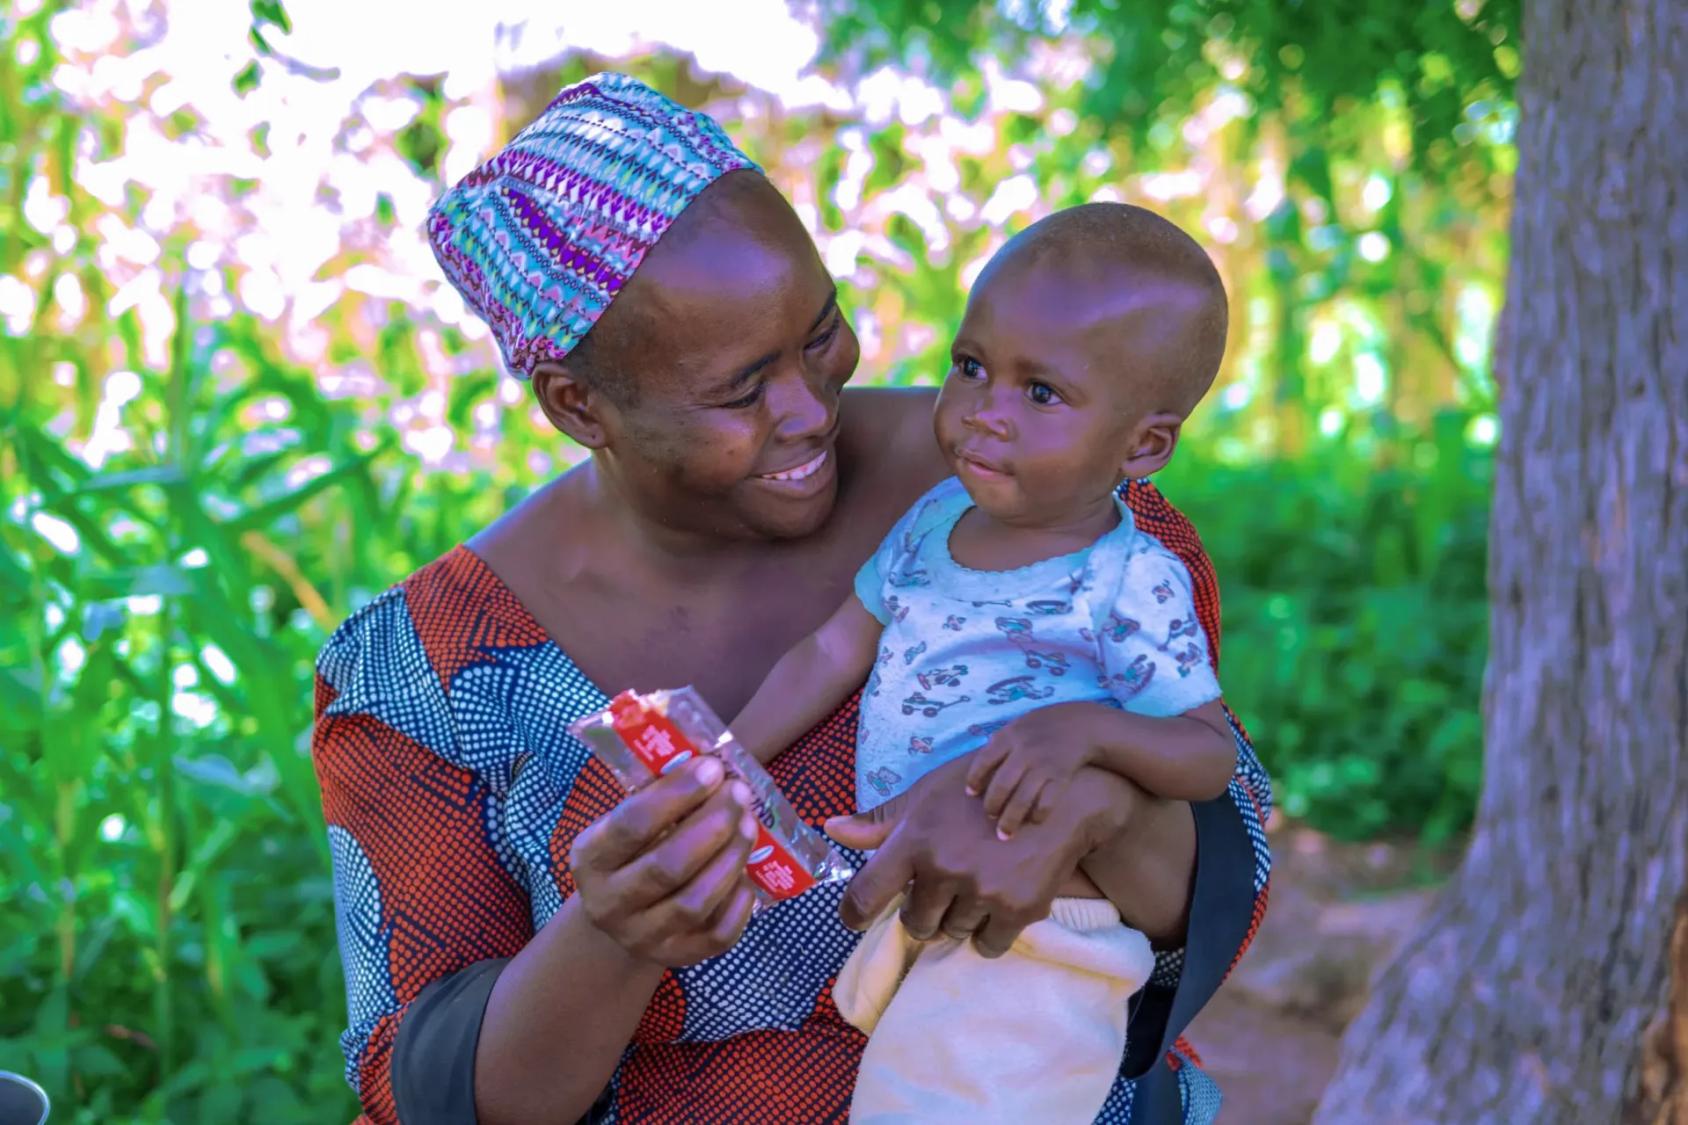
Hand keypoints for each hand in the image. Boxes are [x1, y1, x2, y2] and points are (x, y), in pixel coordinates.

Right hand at [573, 757, 759, 966]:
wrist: (620, 919)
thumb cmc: (632, 853)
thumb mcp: (625, 824)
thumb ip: (657, 796)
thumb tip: (709, 761)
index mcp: (590, 859)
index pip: (631, 825)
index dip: (676, 795)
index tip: (712, 768)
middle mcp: (610, 904)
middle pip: (667, 867)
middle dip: (712, 826)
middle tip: (740, 793)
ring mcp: (643, 938)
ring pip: (694, 902)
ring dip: (730, 858)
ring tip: (750, 823)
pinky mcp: (677, 958)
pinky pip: (717, 935)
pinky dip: (738, 902)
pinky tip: (748, 873)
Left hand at [826, 754, 1134, 957]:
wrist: (1059, 800)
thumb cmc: (981, 792)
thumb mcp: (928, 795)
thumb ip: (880, 821)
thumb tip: (832, 827)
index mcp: (915, 839)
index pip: (865, 895)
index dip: (854, 914)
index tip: (857, 919)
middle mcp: (945, 868)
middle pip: (914, 923)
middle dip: (923, 911)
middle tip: (942, 888)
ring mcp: (982, 891)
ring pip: (951, 933)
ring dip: (957, 918)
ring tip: (975, 884)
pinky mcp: (1017, 909)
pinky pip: (985, 946)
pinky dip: (986, 933)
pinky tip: (994, 904)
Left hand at [963, 703, 1099, 838]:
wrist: (1082, 724)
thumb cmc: (1043, 727)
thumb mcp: (1018, 725)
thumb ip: (999, 744)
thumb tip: (977, 770)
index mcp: (1009, 736)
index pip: (983, 761)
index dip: (975, 780)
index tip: (971, 794)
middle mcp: (1025, 750)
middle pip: (1001, 785)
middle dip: (992, 805)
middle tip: (990, 816)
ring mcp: (1044, 764)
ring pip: (1022, 799)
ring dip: (1011, 820)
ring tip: (1004, 834)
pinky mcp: (1062, 776)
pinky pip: (1047, 802)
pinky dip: (1038, 815)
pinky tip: (1034, 821)